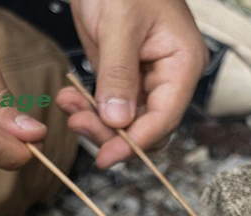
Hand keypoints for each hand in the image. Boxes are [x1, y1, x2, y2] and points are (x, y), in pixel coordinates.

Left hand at [56, 0, 207, 168]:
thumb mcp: (120, 23)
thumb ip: (119, 75)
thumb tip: (118, 121)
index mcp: (182, 64)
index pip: (164, 118)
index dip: (135, 143)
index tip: (106, 157)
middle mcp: (169, 77)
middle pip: (146, 127)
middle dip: (111, 133)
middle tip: (77, 125)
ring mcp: (147, 78)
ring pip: (126, 121)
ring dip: (95, 121)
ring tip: (68, 107)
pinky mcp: (124, 75)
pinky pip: (110, 105)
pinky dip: (88, 106)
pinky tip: (68, 99)